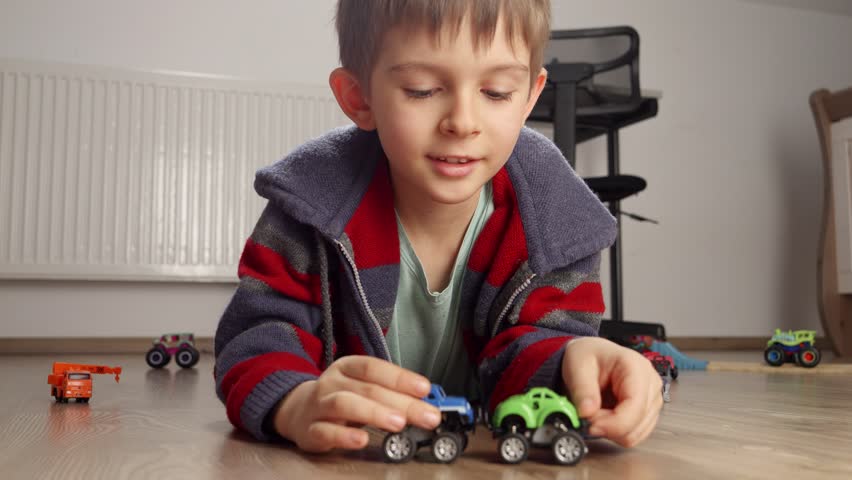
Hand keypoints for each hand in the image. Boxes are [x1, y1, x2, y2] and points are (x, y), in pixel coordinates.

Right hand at [272, 355, 441, 451]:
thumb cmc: (340, 397)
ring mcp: (320, 405)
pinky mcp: (310, 430)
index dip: (400, 377)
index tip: (424, 389)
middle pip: (368, 388)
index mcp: (347, 368)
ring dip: (375, 413)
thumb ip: (390, 392)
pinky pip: (326, 432)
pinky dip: (344, 436)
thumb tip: (425, 402)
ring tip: (398, 423)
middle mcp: (332, 383)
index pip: (374, 368)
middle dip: (401, 402)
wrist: (298, 410)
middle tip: (425, 415)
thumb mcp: (362, 387)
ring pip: (345, 404)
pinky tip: (362, 439)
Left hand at [561, 336, 662, 446]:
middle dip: (608, 427)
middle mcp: (651, 384)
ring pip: (636, 434)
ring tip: (596, 412)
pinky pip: (634, 434)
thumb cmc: (588, 356)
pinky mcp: (648, 412)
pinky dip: (616, 432)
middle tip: (588, 415)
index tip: (590, 424)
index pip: (635, 407)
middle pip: (637, 424)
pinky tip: (605, 416)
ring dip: (611, 430)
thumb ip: (582, 390)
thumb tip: (586, 413)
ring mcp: (652, 399)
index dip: (612, 424)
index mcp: (636, 367)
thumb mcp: (577, 366)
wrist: (593, 355)